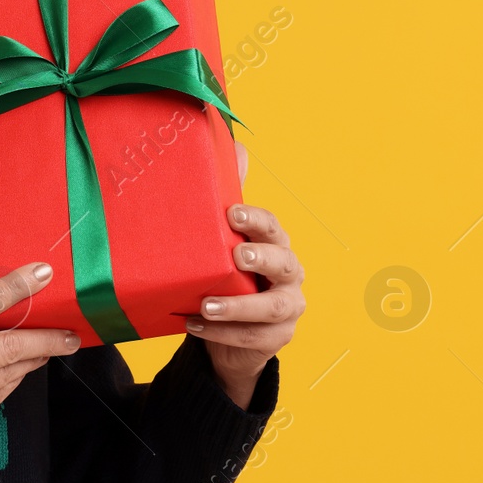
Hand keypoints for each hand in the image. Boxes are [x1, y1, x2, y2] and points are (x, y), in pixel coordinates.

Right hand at [0, 260, 78, 482]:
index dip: (14, 288)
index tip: (41, 274)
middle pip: (9, 344)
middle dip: (46, 337)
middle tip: (72, 332)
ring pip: (11, 370)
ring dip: (35, 358)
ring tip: (54, 346)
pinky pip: (3, 392)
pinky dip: (15, 378)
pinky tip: (23, 369)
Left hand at [184, 140, 306, 407]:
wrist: (230, 329)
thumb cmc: (226, 273)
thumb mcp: (224, 239)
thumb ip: (228, 197)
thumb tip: (235, 145)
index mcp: (275, 244)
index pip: (273, 227)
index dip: (256, 221)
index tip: (232, 215)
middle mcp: (288, 274)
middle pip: (284, 263)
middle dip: (261, 258)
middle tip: (235, 257)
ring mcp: (287, 308)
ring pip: (271, 307)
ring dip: (238, 305)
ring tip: (206, 305)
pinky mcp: (276, 337)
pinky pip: (254, 337)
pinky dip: (223, 333)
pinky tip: (194, 324)